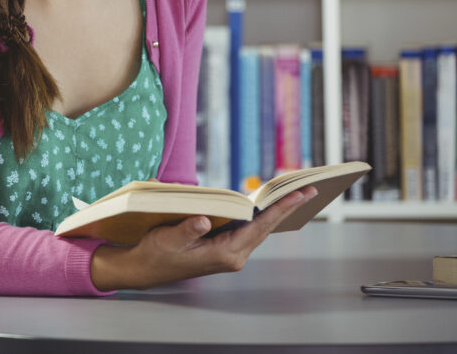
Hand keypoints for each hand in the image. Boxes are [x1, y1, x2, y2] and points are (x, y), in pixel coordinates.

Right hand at [90, 185, 318, 290]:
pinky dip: (261, 215)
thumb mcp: (167, 239)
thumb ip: (186, 229)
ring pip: (259, 228)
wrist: (147, 269)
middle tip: (309, 188)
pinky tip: (269, 204)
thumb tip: (204, 219)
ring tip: (295, 193)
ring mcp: (231, 253)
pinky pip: (249, 229)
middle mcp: (234, 256)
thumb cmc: (156, 253)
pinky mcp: (225, 248)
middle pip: (266, 227)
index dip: (280, 208)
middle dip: (286, 207)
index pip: (258, 226)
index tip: (299, 194)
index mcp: (224, 254)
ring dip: (276, 211)